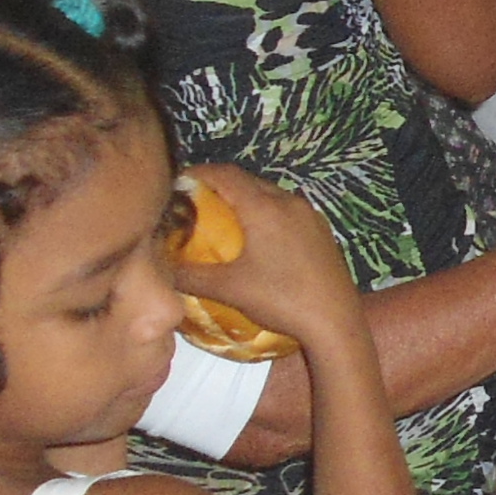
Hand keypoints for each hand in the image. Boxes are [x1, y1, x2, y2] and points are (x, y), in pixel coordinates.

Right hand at [175, 164, 363, 351]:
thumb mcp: (228, 289)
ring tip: (223, 220)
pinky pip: (287, 210)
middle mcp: (289, 202)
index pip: (225, 174)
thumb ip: (189, 275)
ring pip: (269, 194)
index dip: (198, 173)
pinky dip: (266, 214)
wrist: (335, 321)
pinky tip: (257, 239)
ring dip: (244, 200)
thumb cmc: (281, 300)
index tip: (179, 183)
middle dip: (219, 186)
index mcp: (264, 207)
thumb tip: (160, 268)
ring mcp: (309, 215)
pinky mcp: (321, 231)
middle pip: (247, 181)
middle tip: (195, 203)